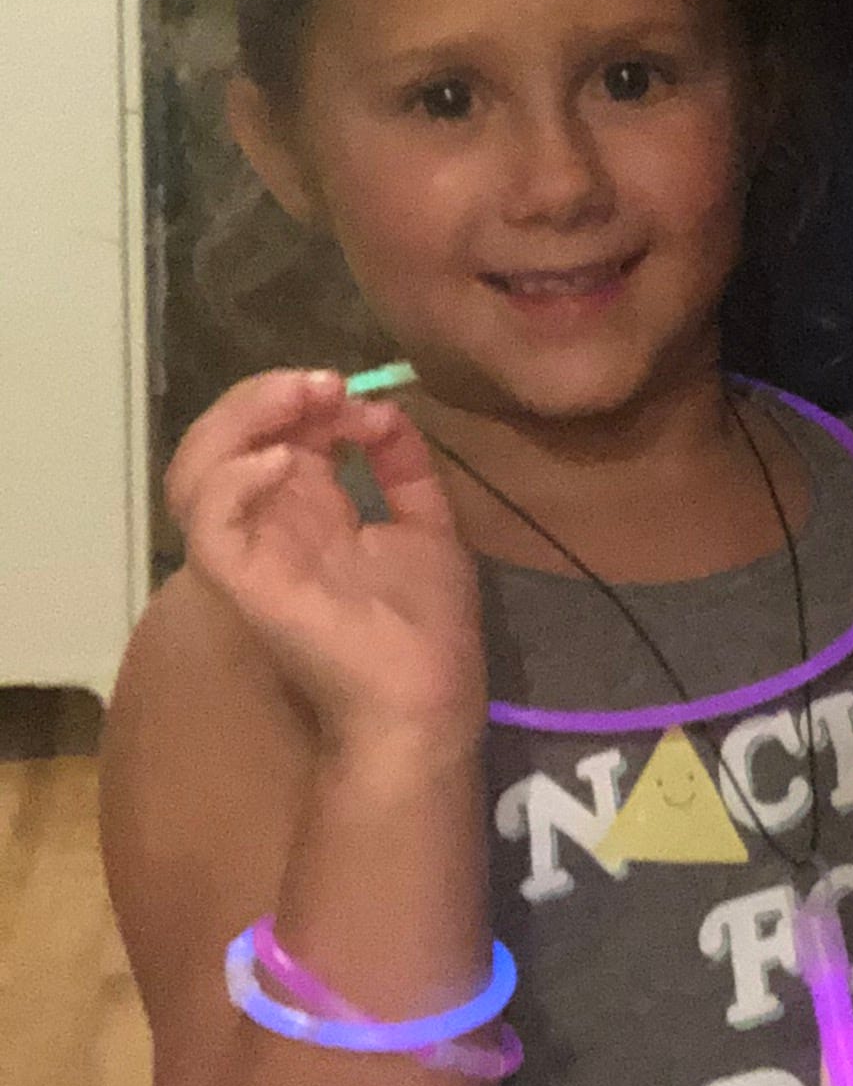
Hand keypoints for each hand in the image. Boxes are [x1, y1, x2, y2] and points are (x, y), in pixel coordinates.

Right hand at [166, 370, 482, 750]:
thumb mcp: (426, 527)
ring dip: (241, 419)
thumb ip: (404, 468)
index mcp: (308, 514)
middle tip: (322, 384)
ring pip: (193, 470)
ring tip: (300, 402)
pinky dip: (233, 479)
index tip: (351, 393)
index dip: (304, 400)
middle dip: (268, 396)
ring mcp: (248, 553)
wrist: (425, 702)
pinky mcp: (238, 581)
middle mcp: (268, 527)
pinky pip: (206, 522)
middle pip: (224, 441)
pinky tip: (284, 462)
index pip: (273, 436)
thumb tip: (383, 408)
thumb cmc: (427, 628)